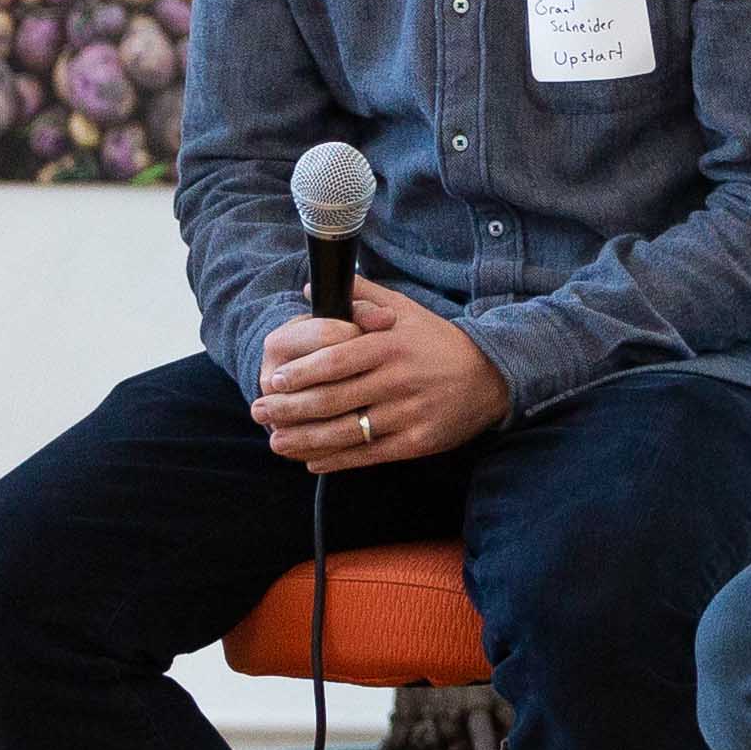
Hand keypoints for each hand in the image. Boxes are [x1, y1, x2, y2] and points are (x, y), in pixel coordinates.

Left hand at [248, 282, 511, 470]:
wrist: (491, 376)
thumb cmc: (438, 341)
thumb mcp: (405, 310)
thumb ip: (360, 296)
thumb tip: (308, 289)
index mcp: (389, 345)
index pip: (335, 362)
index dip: (300, 374)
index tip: (273, 380)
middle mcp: (397, 380)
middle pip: (333, 399)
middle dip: (289, 408)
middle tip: (259, 411)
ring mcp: (407, 414)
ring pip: (346, 432)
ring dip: (304, 439)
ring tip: (275, 441)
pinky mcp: (416, 443)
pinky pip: (367, 455)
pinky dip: (335, 460)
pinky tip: (311, 460)